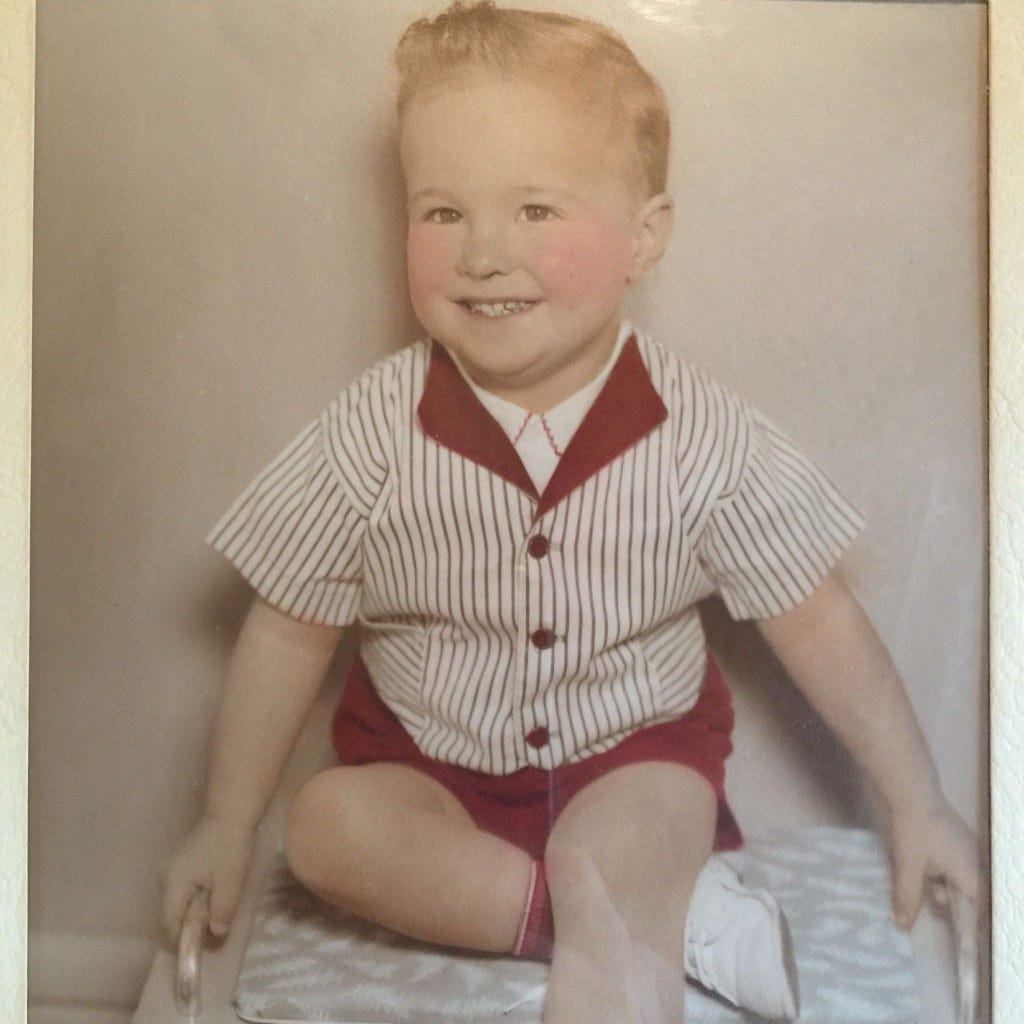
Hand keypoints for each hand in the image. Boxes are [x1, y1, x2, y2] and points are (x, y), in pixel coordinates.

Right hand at [162, 816, 254, 945]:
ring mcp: (174, 869)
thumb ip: (221, 911)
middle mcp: (167, 878)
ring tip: (220, 909)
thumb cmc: (230, 847)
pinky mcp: (185, 863)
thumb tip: (215, 935)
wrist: (232, 812)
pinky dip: (200, 898)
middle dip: (192, 926)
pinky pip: (188, 890)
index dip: (182, 941)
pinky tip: (218, 894)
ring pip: (182, 902)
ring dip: (198, 911)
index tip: (200, 951)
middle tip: (215, 930)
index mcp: (173, 884)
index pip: (169, 923)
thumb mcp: (230, 881)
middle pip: (174, 914)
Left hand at [887, 797, 980, 928]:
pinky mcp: (953, 837)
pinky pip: (952, 863)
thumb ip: (908, 897)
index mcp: (972, 873)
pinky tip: (918, 873)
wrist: (911, 790)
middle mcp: (975, 861)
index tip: (960, 936)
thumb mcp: (908, 867)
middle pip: (971, 894)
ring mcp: (965, 847)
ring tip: (926, 895)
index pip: (981, 908)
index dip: (972, 924)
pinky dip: (938, 872)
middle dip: (955, 906)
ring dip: (942, 888)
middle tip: (938, 916)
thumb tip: (903, 925)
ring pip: (959, 878)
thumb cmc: (915, 831)